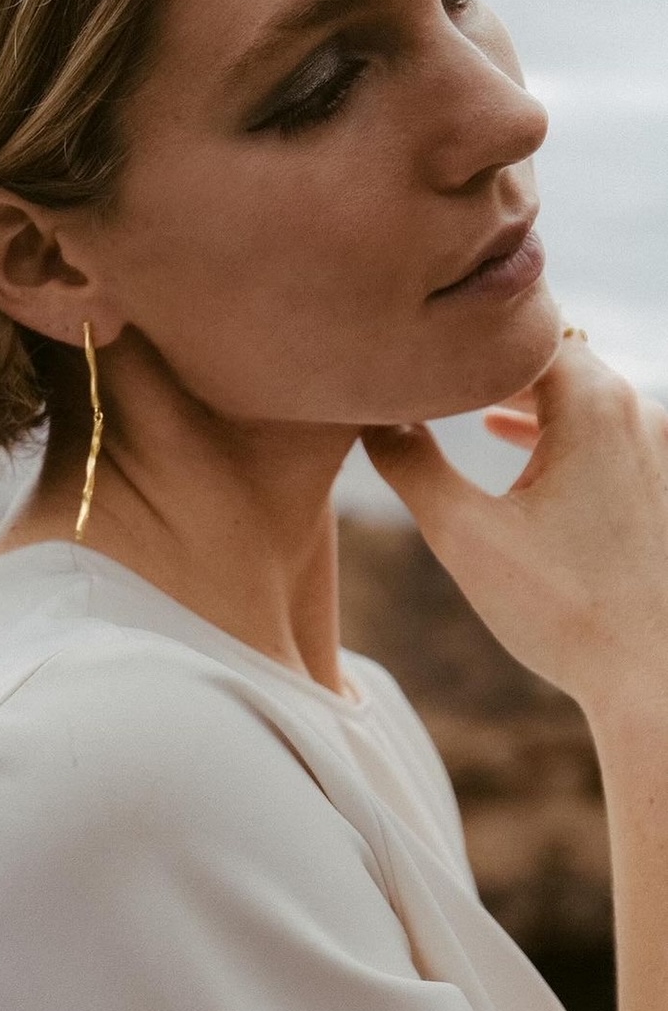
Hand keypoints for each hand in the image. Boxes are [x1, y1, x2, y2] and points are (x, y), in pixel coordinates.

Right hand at [360, 329, 667, 728]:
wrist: (653, 680)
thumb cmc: (563, 609)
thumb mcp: (465, 534)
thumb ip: (411, 464)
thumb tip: (371, 417)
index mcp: (594, 405)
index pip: (519, 330)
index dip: (461, 333)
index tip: (409, 340)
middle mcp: (636, 411)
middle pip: (549, 352)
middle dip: (484, 358)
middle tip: (419, 362)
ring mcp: (654, 445)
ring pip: (575, 388)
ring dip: (514, 391)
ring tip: (452, 396)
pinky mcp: (655, 481)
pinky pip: (596, 423)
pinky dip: (547, 420)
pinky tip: (507, 437)